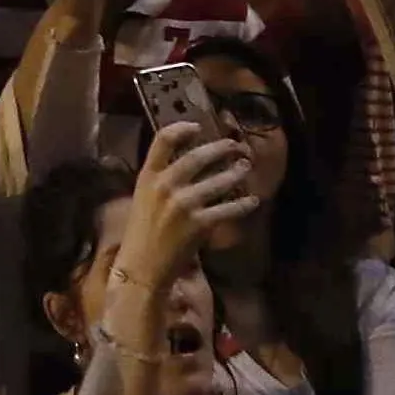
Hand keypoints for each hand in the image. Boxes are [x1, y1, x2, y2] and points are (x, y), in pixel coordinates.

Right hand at [114, 120, 243, 290]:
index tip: (198, 126)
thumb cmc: (141, 233)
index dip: (182, 128)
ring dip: (236, 173)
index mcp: (148, 176)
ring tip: (245, 168)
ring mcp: (184, 204)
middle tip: (234, 146)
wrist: (142, 267)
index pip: (163, 140)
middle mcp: (166, 186)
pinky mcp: (199, 224)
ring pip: (218, 181)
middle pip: (197, 156)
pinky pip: (228, 209)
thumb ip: (161, 181)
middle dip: (220, 148)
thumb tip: (188, 165)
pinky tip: (253, 201)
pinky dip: (243, 204)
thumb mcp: (144, 198)